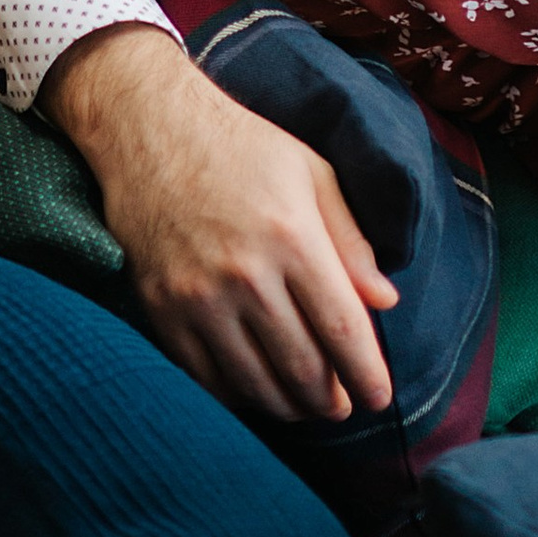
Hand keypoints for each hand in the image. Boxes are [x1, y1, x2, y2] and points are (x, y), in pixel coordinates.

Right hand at [41, 24, 397, 424]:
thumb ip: (350, 239)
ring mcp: (198, 297)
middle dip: (331, 400)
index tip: (379, 396)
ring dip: (289, 407)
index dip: (367, 375)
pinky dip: (238, 396)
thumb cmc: (241, 147)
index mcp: (292, 236)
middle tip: (343, 407)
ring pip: (256, 384)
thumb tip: (386, 301)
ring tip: (306, 406)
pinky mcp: (162, 309)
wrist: (151, 129)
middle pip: (303, 368)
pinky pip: (206, 378)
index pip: (342, 329)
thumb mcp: (311, 171)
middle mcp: (246, 274)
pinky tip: (256, 390)